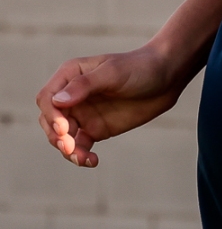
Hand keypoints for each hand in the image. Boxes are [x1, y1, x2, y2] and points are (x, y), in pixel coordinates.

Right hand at [37, 47, 188, 166]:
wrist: (167, 77)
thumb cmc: (140, 67)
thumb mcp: (114, 72)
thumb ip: (85, 85)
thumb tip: (57, 101)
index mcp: (70, 76)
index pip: (47, 98)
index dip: (51, 115)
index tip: (64, 128)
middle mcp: (72, 96)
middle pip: (49, 121)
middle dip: (56, 136)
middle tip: (70, 147)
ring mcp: (82, 114)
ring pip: (61, 138)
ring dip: (66, 150)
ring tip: (82, 158)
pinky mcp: (95, 129)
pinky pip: (79, 147)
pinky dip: (81, 156)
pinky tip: (92, 161)